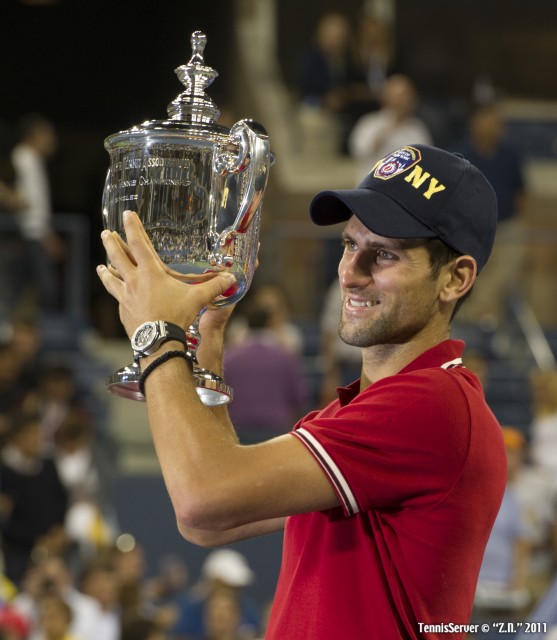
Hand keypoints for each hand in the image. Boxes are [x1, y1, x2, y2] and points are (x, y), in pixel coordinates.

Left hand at [97, 211, 235, 336]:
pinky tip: (116, 294)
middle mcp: (134, 281)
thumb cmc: (176, 316)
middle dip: (112, 243)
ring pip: (112, 278)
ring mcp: (126, 297)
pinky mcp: (123, 311)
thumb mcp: (197, 298)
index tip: (126, 214)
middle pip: (118, 257)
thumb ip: (214, 286)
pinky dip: (115, 292)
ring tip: (100, 265)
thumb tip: (231, 278)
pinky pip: (117, 297)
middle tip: (105, 233)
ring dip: (106, 270)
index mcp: (150, 272)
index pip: (139, 243)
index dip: (132, 227)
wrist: (158, 341)